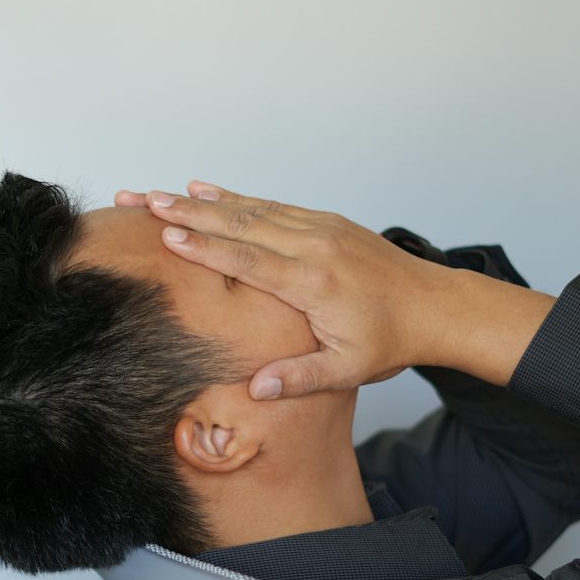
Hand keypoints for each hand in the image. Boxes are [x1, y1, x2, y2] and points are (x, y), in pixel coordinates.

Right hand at [113, 182, 459, 398]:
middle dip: (187, 213)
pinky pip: (273, 205)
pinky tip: (208, 191)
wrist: (436, 306)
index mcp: (314, 282)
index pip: (248, 259)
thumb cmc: (391, 341)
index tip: (166, 235)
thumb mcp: (348, 370)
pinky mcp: (325, 221)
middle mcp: (314, 246)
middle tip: (143, 201)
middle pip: (241, 223)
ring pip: (253, 208)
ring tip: (161, 194)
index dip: (205, 247)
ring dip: (204, 201)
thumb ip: (300, 377)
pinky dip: (237, 197)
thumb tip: (256, 388)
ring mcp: (320, 228)